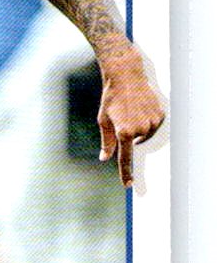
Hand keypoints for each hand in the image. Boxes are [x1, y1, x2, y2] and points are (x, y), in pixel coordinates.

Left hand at [97, 51, 164, 187]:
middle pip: (135, 144)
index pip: (125, 159)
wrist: (127, 77)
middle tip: (123, 117)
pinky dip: (147, 121)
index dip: (126, 173)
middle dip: (129, 136)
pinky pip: (153, 126)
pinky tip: (141, 108)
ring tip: (132, 111)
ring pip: (145, 136)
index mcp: (123, 132)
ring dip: (138, 129)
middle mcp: (140, 130)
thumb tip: (105, 158)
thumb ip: (106, 142)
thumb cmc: (111, 99)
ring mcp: (152, 123)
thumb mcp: (103, 121)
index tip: (128, 185)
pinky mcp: (160, 116)